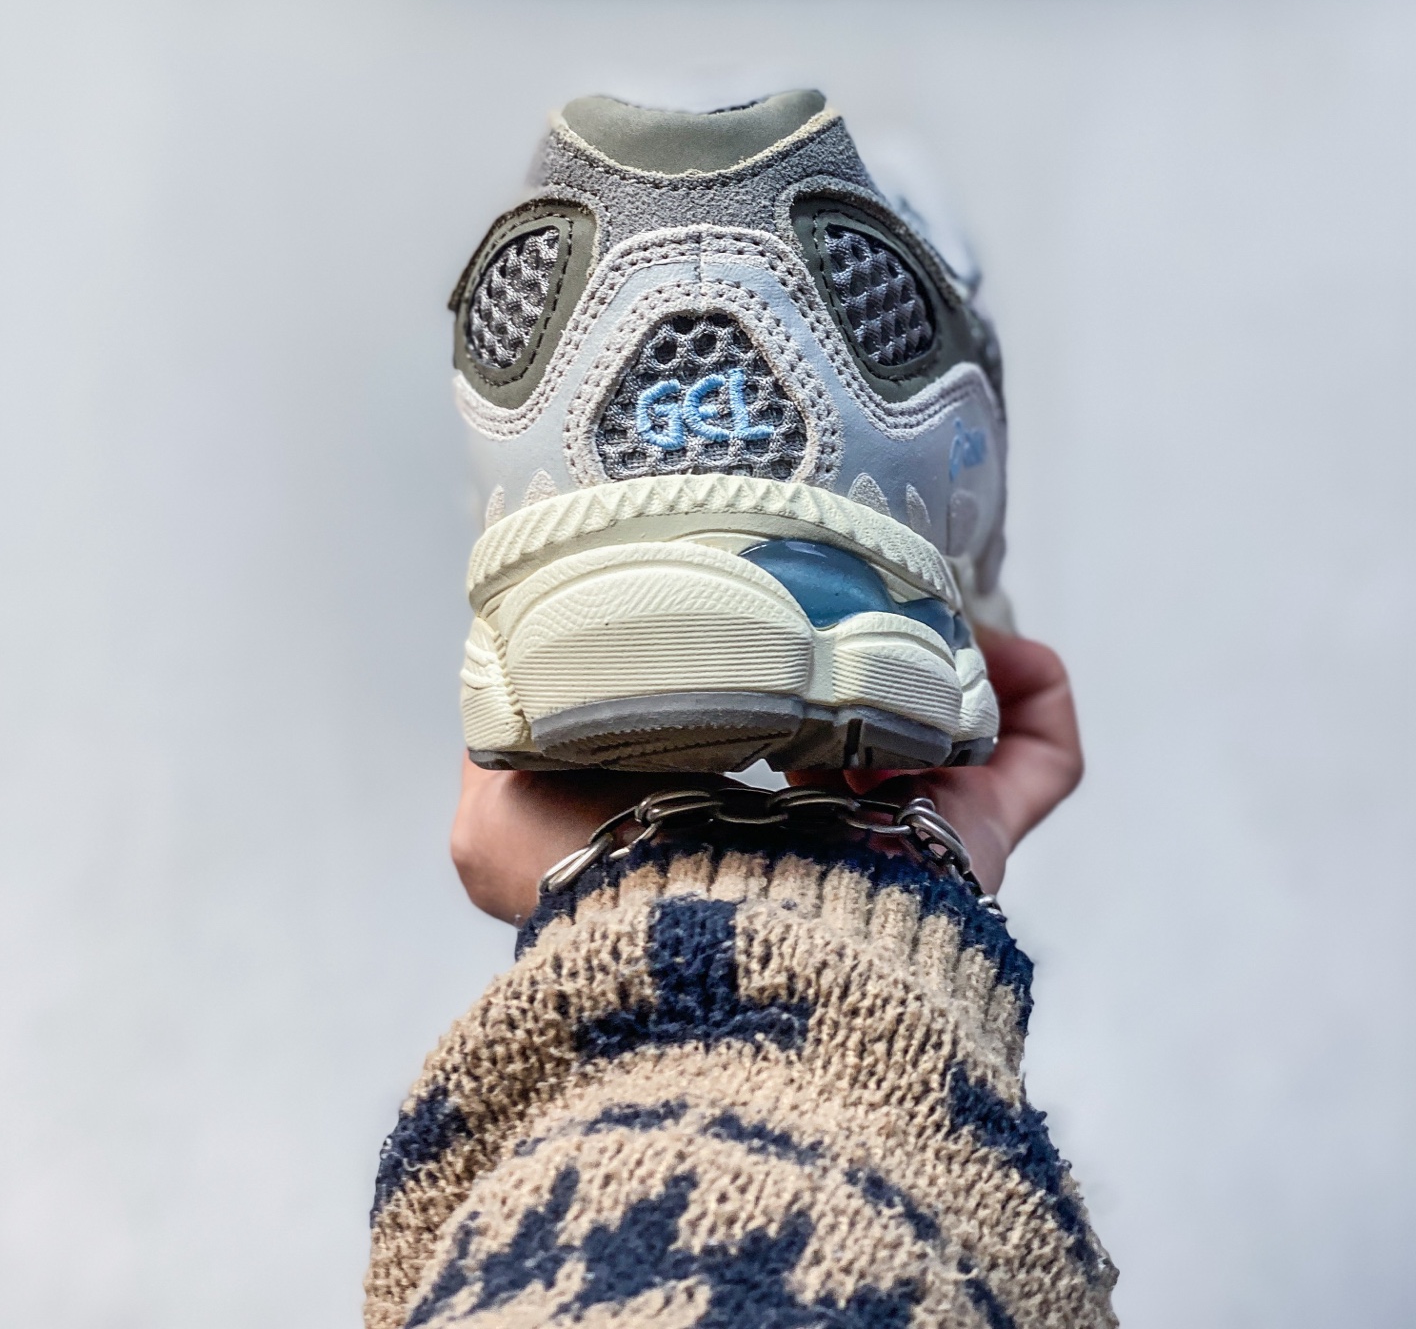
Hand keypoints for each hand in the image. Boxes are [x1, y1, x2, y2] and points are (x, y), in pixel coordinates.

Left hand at [450, 629, 1081, 922]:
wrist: (696, 955)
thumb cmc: (595, 886)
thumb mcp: (501, 812)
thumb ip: (509, 741)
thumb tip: (524, 674)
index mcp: (714, 826)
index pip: (757, 738)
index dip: (771, 664)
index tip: (767, 599)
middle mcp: (815, 839)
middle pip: (869, 729)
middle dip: (875, 651)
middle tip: (864, 585)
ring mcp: (903, 844)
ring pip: (955, 735)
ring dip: (955, 655)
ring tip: (935, 598)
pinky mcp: (976, 845)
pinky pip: (1038, 761)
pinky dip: (1036, 697)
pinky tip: (1010, 646)